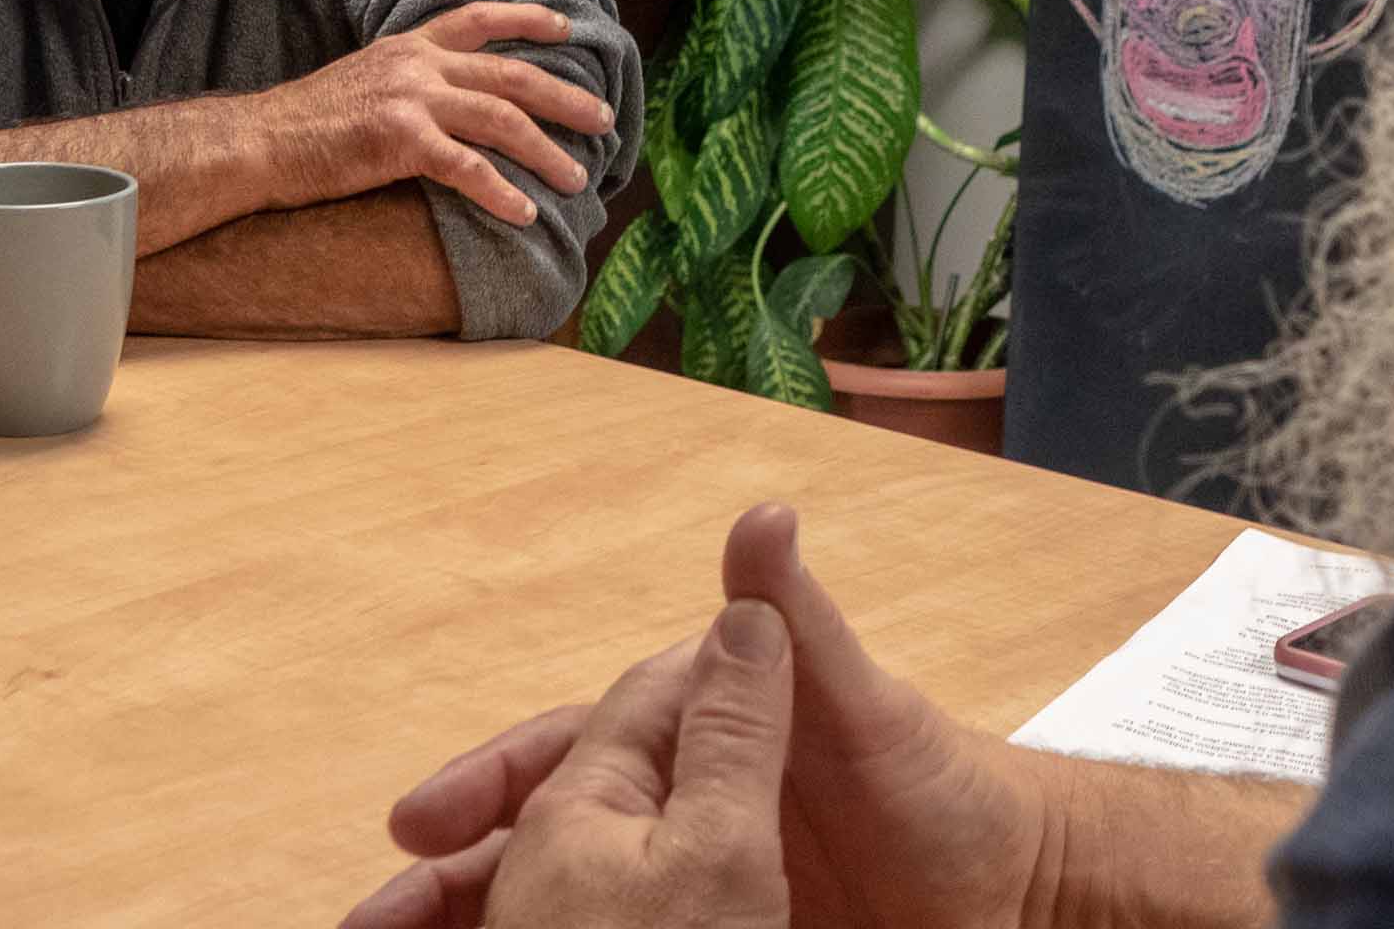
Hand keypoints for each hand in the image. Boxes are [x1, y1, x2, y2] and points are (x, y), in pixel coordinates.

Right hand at [265, 2, 614, 225]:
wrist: (258, 142)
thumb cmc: (307, 124)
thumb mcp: (365, 81)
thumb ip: (410, 82)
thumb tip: (451, 101)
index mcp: (409, 46)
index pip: (479, 18)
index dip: (528, 20)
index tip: (569, 29)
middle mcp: (417, 64)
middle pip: (512, 74)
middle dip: (565, 98)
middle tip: (604, 119)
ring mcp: (411, 99)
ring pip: (502, 120)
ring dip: (547, 152)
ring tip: (577, 179)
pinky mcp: (400, 140)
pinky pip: (467, 168)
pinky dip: (501, 192)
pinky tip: (524, 213)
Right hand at [350, 505, 1055, 928]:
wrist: (1014, 895)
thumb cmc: (946, 787)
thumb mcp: (862, 705)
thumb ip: (800, 621)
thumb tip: (762, 508)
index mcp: (698, 739)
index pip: (571, 751)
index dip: (490, 779)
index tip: (415, 821)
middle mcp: (687, 810)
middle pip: (545, 844)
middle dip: (457, 880)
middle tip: (379, 923)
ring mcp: (702, 890)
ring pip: (566, 910)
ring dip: (489, 928)